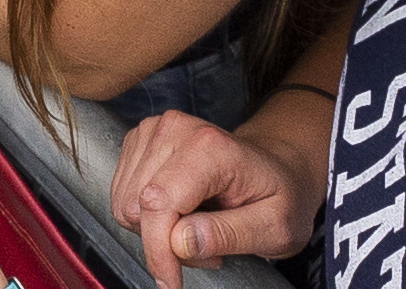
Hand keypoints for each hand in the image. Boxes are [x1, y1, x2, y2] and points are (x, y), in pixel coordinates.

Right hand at [109, 109, 320, 288]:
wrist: (279, 167)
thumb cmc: (281, 194)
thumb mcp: (276, 227)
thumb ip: (229, 234)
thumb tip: (180, 241)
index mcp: (209, 147)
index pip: (159, 203)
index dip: (158, 250)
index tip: (170, 281)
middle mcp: (176, 131)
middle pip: (137, 206)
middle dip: (163, 242)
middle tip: (206, 249)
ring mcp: (155, 131)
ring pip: (126, 202)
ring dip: (155, 230)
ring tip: (197, 230)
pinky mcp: (142, 139)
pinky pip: (123, 192)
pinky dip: (148, 215)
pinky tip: (180, 214)